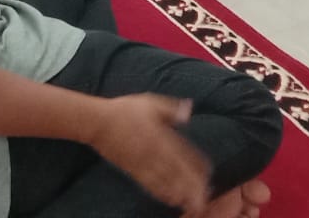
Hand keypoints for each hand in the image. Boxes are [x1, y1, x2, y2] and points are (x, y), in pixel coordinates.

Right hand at [88, 94, 209, 213]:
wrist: (99, 123)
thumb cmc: (125, 110)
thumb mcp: (150, 102)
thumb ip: (171, 109)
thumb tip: (189, 110)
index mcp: (162, 135)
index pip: (185, 153)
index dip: (197, 164)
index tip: (209, 173)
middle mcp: (155, 152)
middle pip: (178, 172)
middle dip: (192, 186)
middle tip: (204, 198)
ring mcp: (144, 163)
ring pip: (166, 182)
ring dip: (181, 194)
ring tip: (193, 204)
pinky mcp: (133, 171)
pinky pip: (150, 185)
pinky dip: (162, 193)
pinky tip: (171, 199)